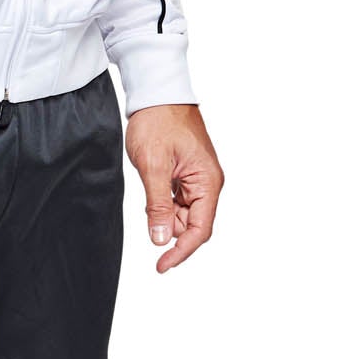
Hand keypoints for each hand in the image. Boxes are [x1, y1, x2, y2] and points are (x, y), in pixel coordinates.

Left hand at [125, 104, 223, 273]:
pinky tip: (151, 196)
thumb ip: (157, 205)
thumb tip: (160, 239)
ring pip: (184, 214)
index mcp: (208, 181)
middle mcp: (208, 183)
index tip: (161, 265)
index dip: (181, 251)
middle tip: (148, 228)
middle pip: (193, 224)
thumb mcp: (153, 166)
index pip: (200, 229)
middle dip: (171, 232)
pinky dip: (163, 206)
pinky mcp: (187, 174)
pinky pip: (178, 201)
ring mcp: (198, 179)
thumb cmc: (158, 121)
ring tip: (148, 196)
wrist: (156, 93)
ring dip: (165, 217)